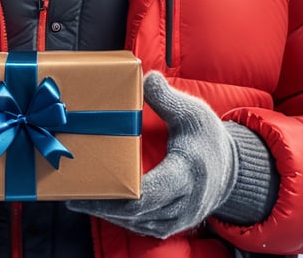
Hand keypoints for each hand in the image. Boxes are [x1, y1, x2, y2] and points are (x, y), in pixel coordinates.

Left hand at [67, 72, 236, 238]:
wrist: (230, 169)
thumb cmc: (208, 138)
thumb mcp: (192, 113)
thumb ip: (167, 98)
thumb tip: (146, 77)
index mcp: (186, 175)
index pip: (149, 194)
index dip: (116, 197)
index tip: (89, 191)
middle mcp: (184, 204)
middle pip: (136, 214)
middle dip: (102, 207)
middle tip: (72, 196)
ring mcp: (178, 219)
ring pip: (136, 224)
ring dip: (108, 214)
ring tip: (78, 200)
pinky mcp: (171, 224)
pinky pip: (141, 226)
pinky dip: (120, 218)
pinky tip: (100, 207)